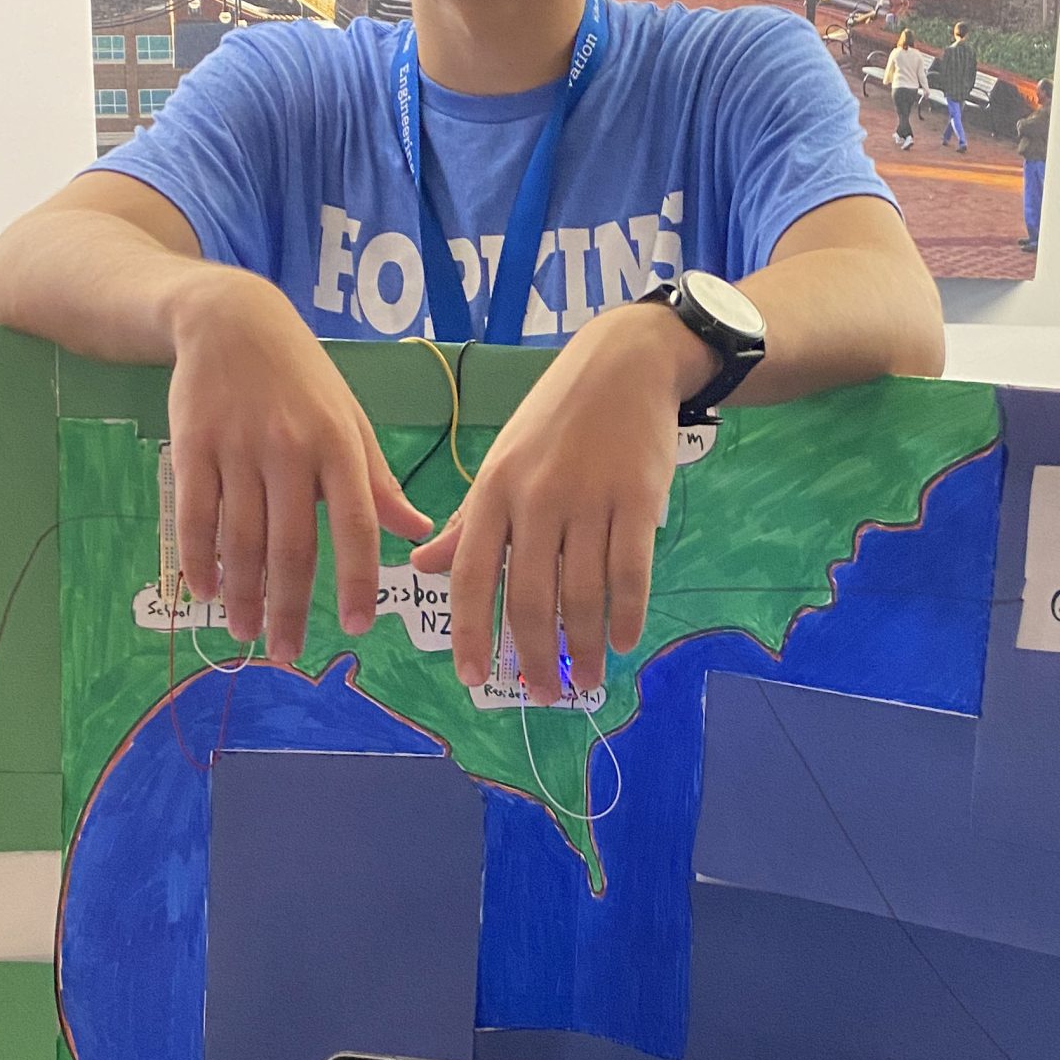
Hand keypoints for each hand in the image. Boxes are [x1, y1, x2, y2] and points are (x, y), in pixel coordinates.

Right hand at [169, 270, 431, 661]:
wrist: (231, 320)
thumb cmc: (303, 379)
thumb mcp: (350, 420)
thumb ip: (377, 482)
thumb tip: (418, 533)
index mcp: (340, 446)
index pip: (355, 524)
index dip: (357, 578)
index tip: (358, 626)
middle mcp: (291, 450)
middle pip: (291, 545)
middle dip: (290, 608)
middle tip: (288, 655)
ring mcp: (238, 448)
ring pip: (240, 539)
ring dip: (243, 595)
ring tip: (245, 634)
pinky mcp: (192, 445)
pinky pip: (195, 515)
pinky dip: (198, 560)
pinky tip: (205, 592)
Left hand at [411, 302, 713, 704]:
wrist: (623, 365)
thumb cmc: (555, 419)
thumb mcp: (501, 461)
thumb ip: (468, 521)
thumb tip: (420, 566)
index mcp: (493, 491)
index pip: (471, 575)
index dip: (471, 633)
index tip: (474, 680)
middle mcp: (535, 499)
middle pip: (529, 598)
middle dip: (534, 656)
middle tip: (542, 695)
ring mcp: (589, 500)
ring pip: (581, 594)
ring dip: (582, 647)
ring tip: (585, 680)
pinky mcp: (638, 499)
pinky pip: (630, 572)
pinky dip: (626, 614)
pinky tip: (622, 640)